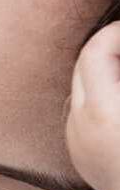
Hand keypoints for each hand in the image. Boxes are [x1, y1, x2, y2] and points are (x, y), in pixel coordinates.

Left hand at [67, 21, 119, 189]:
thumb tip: (118, 46)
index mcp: (100, 112)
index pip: (95, 49)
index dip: (119, 35)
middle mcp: (78, 126)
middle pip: (82, 66)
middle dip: (113, 53)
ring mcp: (74, 142)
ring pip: (81, 90)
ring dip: (108, 76)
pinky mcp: (77, 154)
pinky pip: (82, 115)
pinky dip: (102, 101)